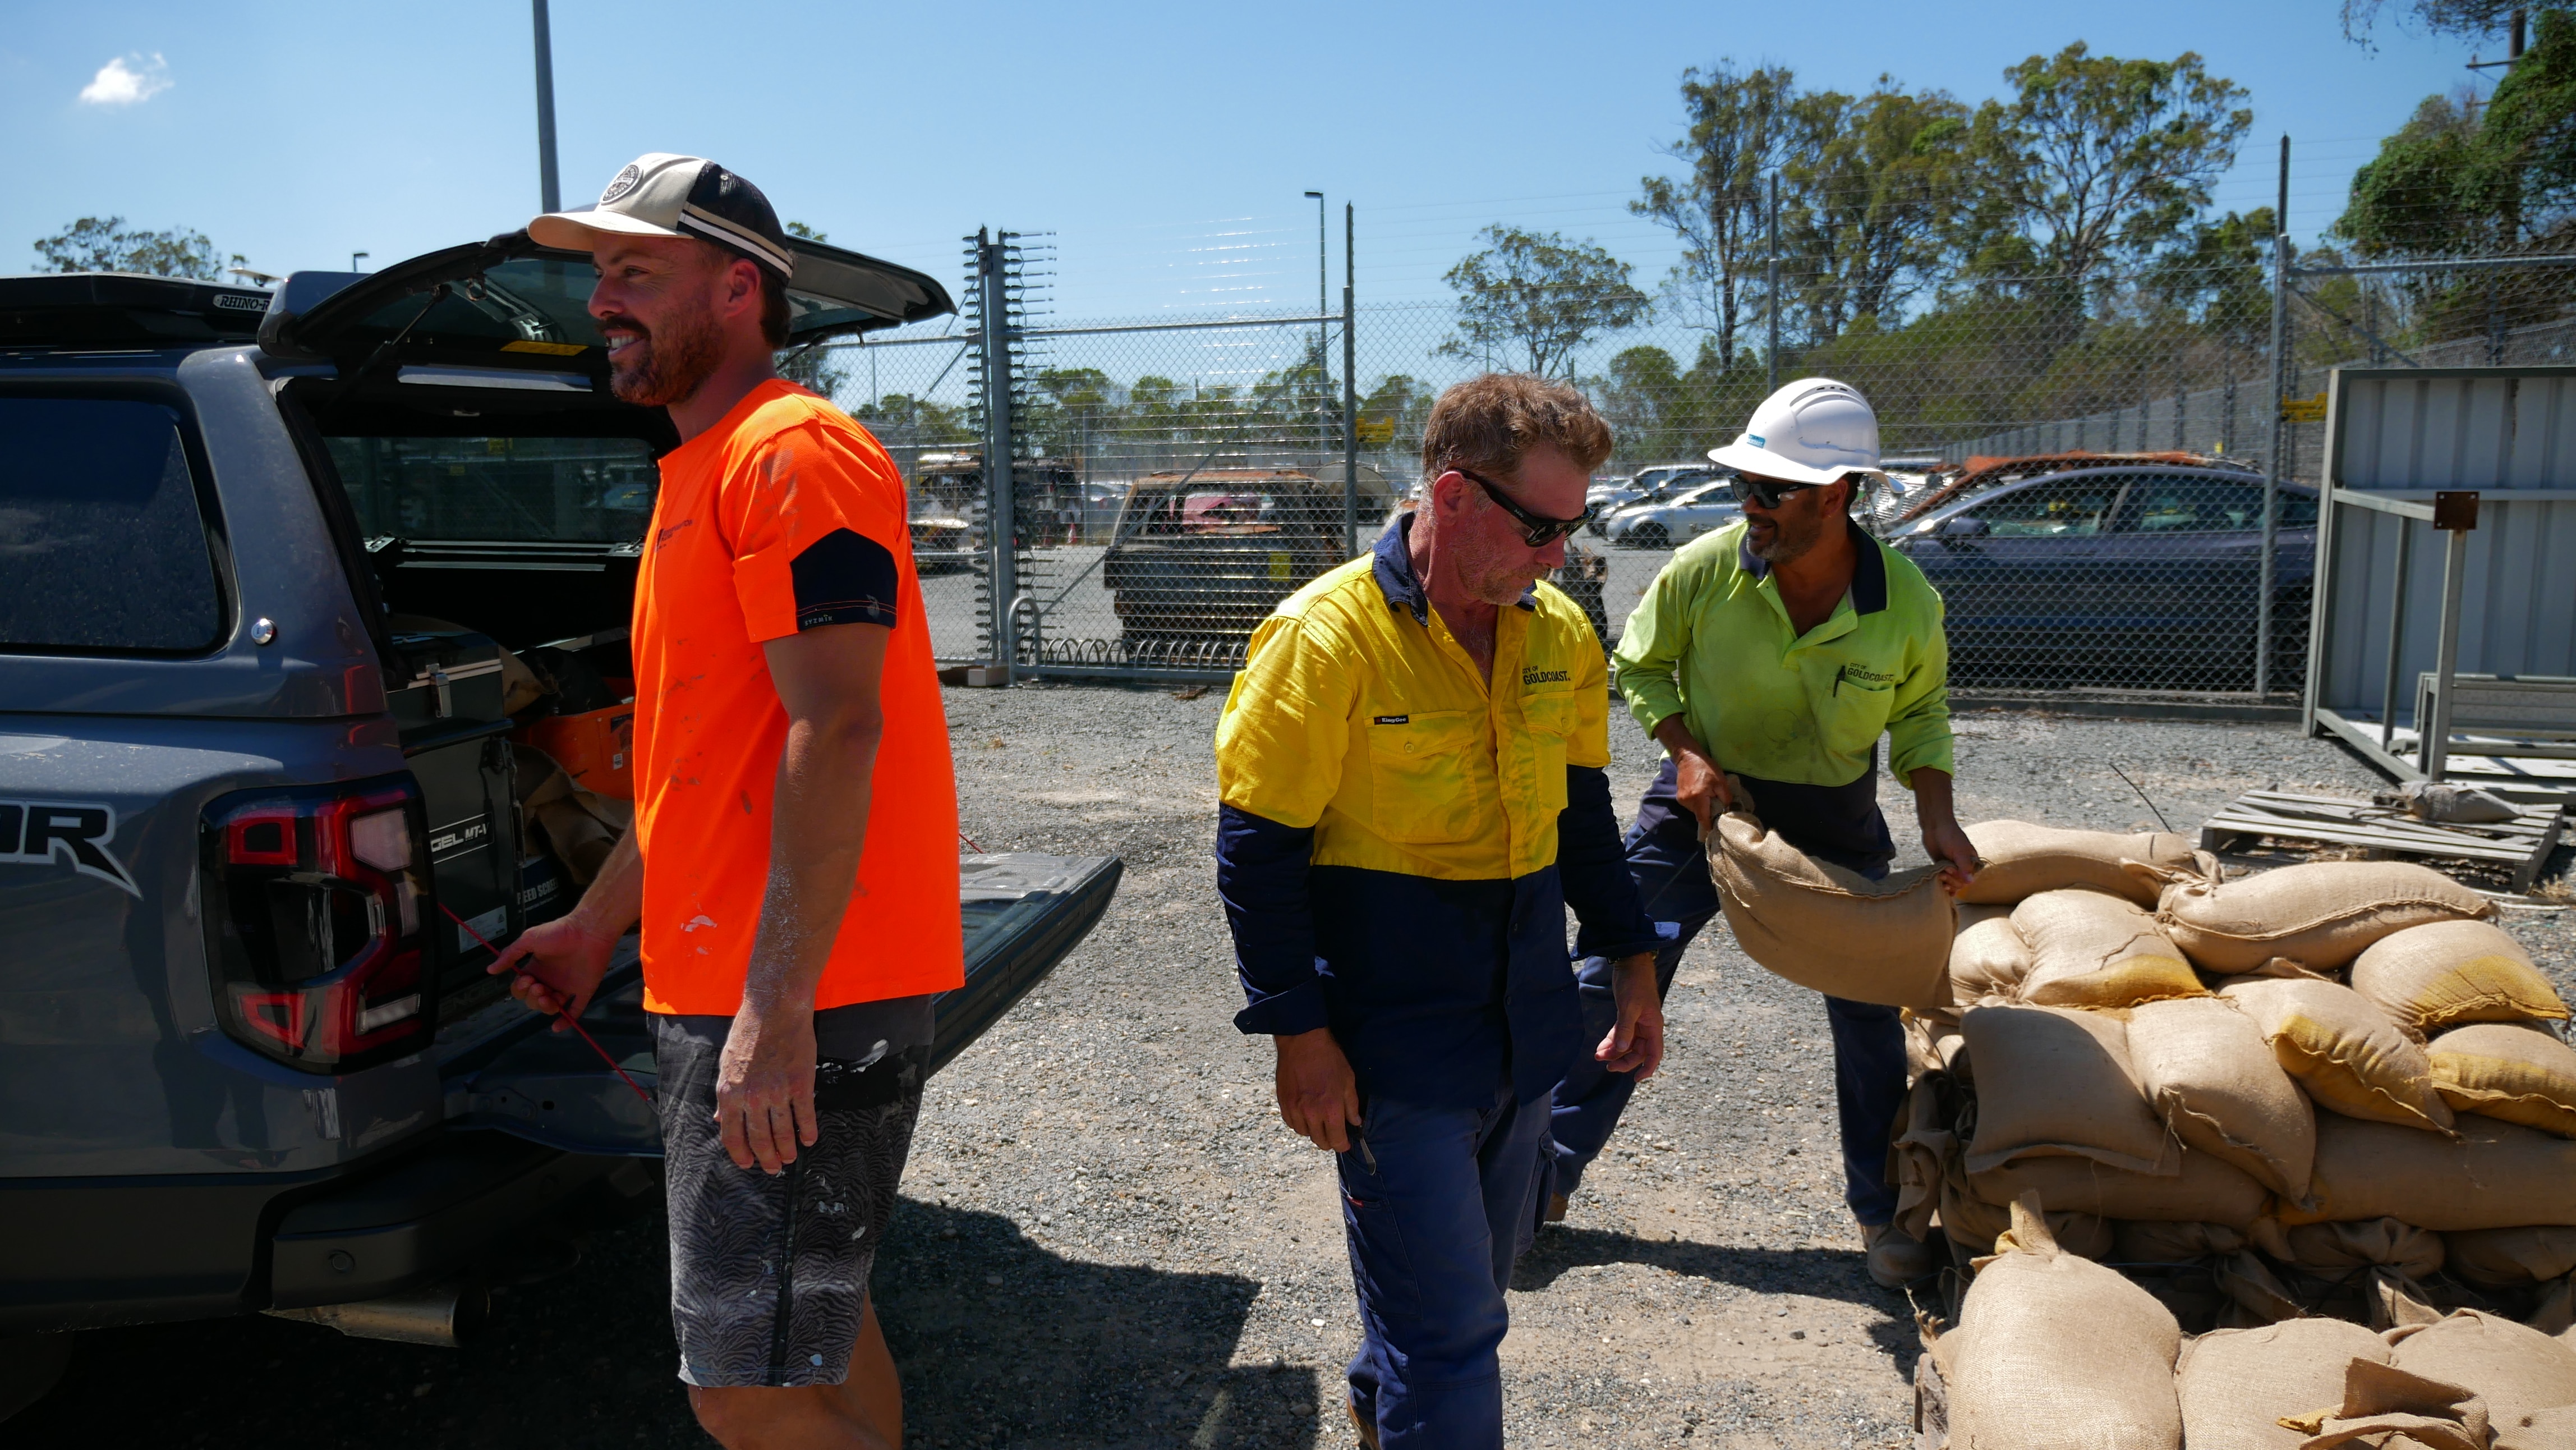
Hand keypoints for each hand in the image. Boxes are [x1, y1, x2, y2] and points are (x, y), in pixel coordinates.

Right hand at [488, 913, 617, 1030]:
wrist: (588, 930)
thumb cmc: (560, 931)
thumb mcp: (529, 940)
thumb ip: (510, 955)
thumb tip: (490, 969)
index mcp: (537, 969)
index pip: (521, 989)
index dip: (520, 989)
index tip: (526, 979)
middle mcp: (550, 980)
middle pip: (534, 1000)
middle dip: (532, 998)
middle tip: (539, 986)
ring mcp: (567, 986)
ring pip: (551, 1007)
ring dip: (545, 1007)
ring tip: (547, 996)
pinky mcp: (584, 990)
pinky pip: (575, 1010)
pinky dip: (567, 1021)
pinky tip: (557, 1026)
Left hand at [715, 999, 818, 1173]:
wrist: (774, 1010)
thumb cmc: (748, 1033)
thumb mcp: (726, 1064)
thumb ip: (725, 1095)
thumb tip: (719, 1119)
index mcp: (729, 1092)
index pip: (732, 1135)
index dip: (740, 1154)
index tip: (748, 1164)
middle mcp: (751, 1097)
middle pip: (758, 1139)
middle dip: (766, 1158)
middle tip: (772, 1168)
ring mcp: (777, 1092)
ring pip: (782, 1132)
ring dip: (786, 1149)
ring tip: (790, 1158)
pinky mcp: (800, 1084)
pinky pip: (805, 1116)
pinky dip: (807, 1131)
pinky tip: (809, 1139)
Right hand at [1273, 1028, 1361, 1151]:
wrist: (1302, 1042)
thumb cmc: (1328, 1058)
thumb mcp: (1348, 1080)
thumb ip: (1352, 1105)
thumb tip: (1355, 1122)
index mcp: (1331, 1109)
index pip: (1336, 1141)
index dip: (1342, 1145)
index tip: (1345, 1143)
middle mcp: (1311, 1114)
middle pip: (1320, 1142)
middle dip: (1329, 1141)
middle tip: (1334, 1134)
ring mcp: (1295, 1109)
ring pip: (1304, 1134)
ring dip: (1313, 1131)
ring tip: (1319, 1121)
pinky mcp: (1283, 1103)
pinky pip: (1292, 1123)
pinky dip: (1300, 1123)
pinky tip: (1306, 1114)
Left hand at [1596, 953, 1664, 1077]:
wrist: (1630, 964)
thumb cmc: (1634, 983)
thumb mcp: (1628, 1006)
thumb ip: (1625, 1028)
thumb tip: (1622, 1049)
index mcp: (1653, 1026)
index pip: (1654, 1053)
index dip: (1648, 1068)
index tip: (1636, 1079)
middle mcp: (1647, 1027)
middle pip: (1638, 1052)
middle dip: (1623, 1060)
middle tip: (1607, 1065)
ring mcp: (1638, 1023)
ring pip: (1628, 1045)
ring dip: (1615, 1051)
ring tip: (1598, 1056)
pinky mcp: (1628, 1017)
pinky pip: (1621, 1035)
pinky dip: (1612, 1041)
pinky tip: (1601, 1048)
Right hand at [1671, 747, 1731, 837]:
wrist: (1688, 757)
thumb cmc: (1706, 768)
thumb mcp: (1721, 781)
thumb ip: (1726, 798)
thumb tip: (1729, 811)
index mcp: (1698, 798)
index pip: (1703, 820)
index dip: (1710, 827)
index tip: (1717, 832)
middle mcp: (1687, 802)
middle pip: (1700, 816)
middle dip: (1709, 814)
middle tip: (1717, 807)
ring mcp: (1681, 800)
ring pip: (1696, 811)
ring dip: (1703, 808)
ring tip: (1709, 797)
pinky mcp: (1680, 797)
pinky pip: (1691, 805)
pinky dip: (1698, 803)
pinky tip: (1702, 794)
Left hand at [1923, 817, 1979, 895]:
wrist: (1935, 827)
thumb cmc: (1950, 836)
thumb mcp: (1959, 851)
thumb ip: (1965, 867)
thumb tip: (1970, 882)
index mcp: (1972, 862)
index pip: (1969, 880)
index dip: (1959, 878)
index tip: (1950, 869)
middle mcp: (1963, 866)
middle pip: (1960, 883)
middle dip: (1952, 880)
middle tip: (1943, 872)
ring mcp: (1952, 867)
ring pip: (1952, 883)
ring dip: (1946, 882)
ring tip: (1940, 875)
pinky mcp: (1942, 867)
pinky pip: (1945, 881)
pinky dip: (1943, 885)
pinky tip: (1942, 888)